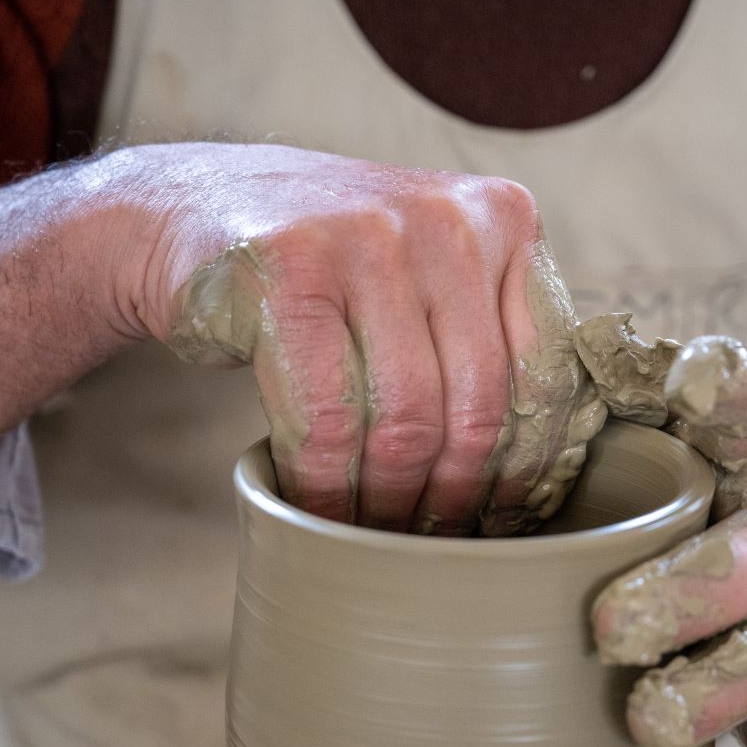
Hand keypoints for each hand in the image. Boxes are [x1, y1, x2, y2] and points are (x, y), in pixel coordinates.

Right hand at [103, 143, 603, 534]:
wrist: (199, 207)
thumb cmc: (331, 268)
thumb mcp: (431, 272)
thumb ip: (488, 337)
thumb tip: (537, 475)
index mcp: (504, 218)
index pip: (547, 372)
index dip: (527, 467)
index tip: (501, 518)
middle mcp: (448, 218)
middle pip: (480, 406)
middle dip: (455, 497)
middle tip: (432, 540)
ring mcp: (367, 237)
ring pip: (407, 421)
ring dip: (391, 502)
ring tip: (379, 536)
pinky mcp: (288, 272)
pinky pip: (327, 420)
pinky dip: (326, 486)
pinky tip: (321, 513)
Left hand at [590, 337, 746, 746]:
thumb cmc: (710, 545)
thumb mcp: (671, 486)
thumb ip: (608, 443)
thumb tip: (498, 396)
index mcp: (745, 471)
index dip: (731, 389)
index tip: (688, 379)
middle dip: (688, 586)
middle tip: (609, 627)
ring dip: (724, 685)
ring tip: (652, 721)